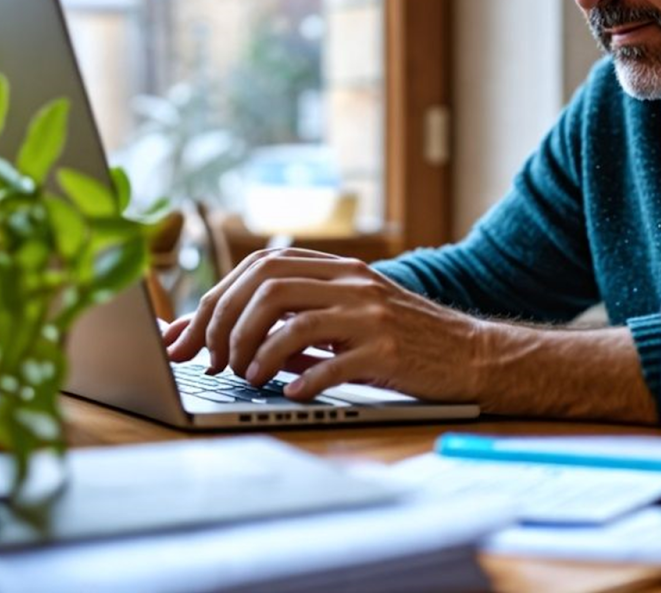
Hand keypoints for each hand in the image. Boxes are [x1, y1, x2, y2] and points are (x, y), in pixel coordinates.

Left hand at [162, 247, 488, 402]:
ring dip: (256, 352)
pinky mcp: (388, 350)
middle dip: (226, 325)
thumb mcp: (349, 316)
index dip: (216, 299)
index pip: (260, 267)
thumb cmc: (402, 341)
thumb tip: (222, 338)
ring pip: (292, 320)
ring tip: (248, 378)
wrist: (470, 354)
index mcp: (338, 270)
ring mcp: (371, 314)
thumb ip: (295, 319)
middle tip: (214, 362)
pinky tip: (291, 393)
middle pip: (267, 286)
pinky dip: (303, 380)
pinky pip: (334, 363)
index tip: (190, 337)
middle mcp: (352, 283)